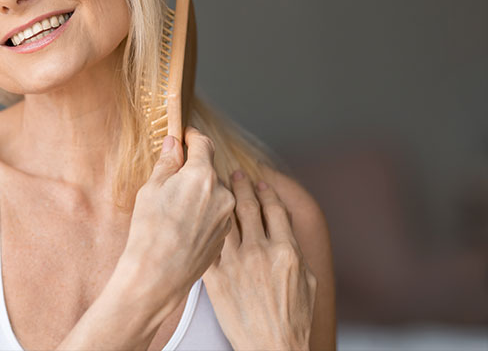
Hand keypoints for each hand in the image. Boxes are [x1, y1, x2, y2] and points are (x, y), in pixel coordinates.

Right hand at [122, 127, 234, 312]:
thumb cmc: (150, 233)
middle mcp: (222, 194)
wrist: (158, 275)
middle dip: (192, 172)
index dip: (193, 137)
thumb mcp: (151, 189)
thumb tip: (173, 144)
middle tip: (170, 183)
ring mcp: (226, 217)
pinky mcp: (225, 236)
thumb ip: (167, 163)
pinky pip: (216, 215)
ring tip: (176, 211)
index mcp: (202, 176)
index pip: (204, 144)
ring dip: (199, 195)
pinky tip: (183, 227)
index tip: (186, 137)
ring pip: (214, 195)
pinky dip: (203, 215)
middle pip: (209, 171)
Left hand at [202, 171, 316, 350]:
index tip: (260, 181)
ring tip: (214, 187)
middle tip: (234, 172)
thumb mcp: (306, 281)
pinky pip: (208, 243)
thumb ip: (294, 251)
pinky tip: (200, 217)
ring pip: (224, 219)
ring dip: (219, 199)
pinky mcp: (217, 276)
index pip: (274, 209)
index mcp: (286, 250)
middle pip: (247, 206)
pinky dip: (204, 226)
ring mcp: (236, 263)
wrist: (271, 347)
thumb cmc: (293, 320)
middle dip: (239, 184)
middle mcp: (261, 251)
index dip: (266, 191)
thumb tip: (285, 231)